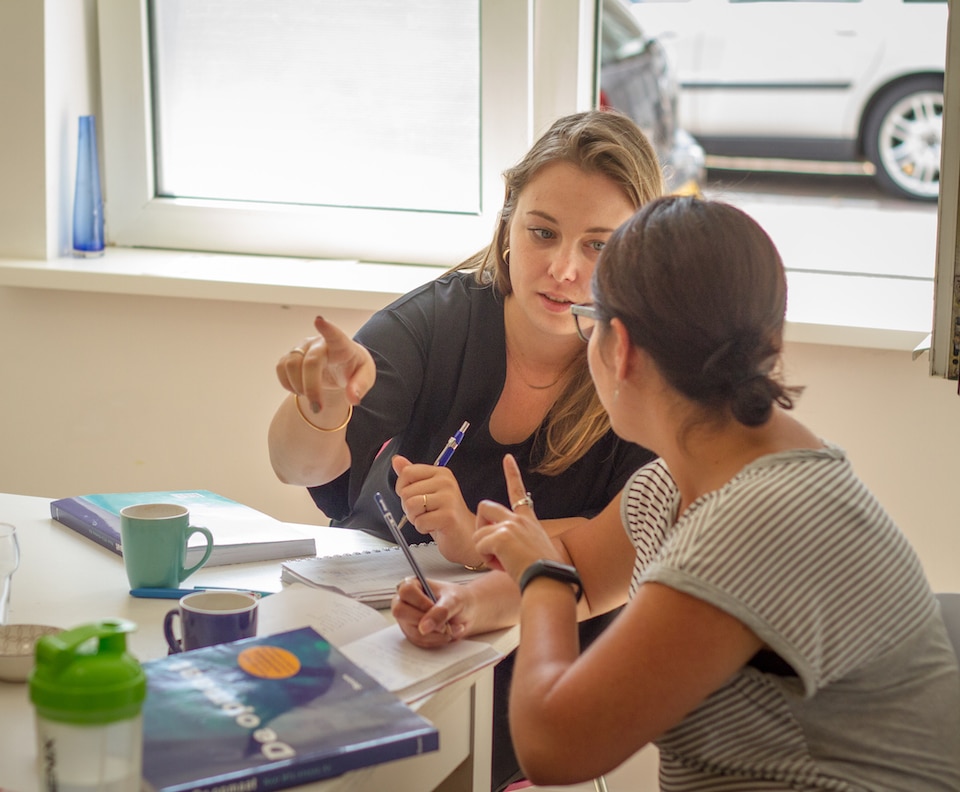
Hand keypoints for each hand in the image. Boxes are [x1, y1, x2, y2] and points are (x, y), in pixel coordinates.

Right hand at [276, 316, 375, 411]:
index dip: (327, 329)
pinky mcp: (291, 354)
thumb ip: (361, 386)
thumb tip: (353, 398)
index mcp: (342, 345)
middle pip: (310, 362)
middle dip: (312, 387)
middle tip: (318, 408)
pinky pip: (281, 367)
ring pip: (291, 364)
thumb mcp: (365, 378)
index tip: (319, 320)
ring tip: (310, 398)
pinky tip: (299, 390)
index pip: (335, 335)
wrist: (341, 366)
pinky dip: (287, 383)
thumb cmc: (354, 368)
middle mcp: (320, 343)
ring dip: (298, 386)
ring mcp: (303, 347)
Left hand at [391, 456, 480, 565]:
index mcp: (441, 473)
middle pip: (406, 491)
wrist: (463, 534)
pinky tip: (435, 527)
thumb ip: (412, 475)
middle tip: (425, 512)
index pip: (407, 472)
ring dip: (415, 518)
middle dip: (409, 507)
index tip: (414, 497)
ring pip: (411, 505)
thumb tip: (397, 460)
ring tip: (429, 518)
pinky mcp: (448, 516)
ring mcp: (449, 498)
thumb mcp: (426, 491)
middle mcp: (446, 482)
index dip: (403, 488)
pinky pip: (420, 522)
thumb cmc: (444, 514)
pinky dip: (422, 528)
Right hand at [392, 578, 466, 646]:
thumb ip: (440, 611)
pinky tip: (447, 633)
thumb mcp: (454, 601)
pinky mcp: (412, 633)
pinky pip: (419, 641)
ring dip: (437, 634)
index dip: (421, 602)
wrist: (466, 612)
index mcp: (412, 585)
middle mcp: (405, 601)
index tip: (435, 608)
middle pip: (401, 612)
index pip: (406, 591)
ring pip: (413, 630)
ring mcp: (406, 619)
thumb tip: (424, 627)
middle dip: (427, 621)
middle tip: (445, 623)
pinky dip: (437, 640)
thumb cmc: (459, 600)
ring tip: (452, 628)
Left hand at [474, 454, 560, 582]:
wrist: (548, 582)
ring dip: (484, 549)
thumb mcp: (532, 549)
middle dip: (480, 525)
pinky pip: (480, 545)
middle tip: (489, 546)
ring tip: (503, 562)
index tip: (507, 458)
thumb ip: (515, 540)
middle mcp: (519, 518)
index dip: (512, 473)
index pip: (518, 491)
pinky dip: (486, 559)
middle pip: (484, 507)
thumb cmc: (542, 573)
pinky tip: (503, 566)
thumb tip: (497, 545)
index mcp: (528, 520)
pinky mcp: (501, 536)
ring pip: (479, 532)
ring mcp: (510, 525)